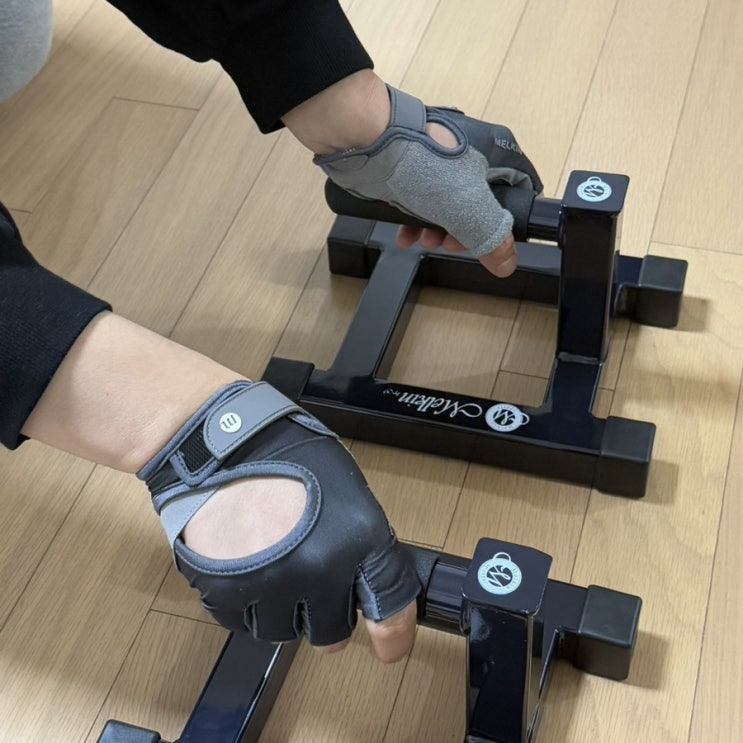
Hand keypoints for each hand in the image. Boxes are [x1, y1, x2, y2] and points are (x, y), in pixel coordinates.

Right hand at [138, 381, 419, 659]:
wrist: (221, 443)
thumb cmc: (284, 453)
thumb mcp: (343, 486)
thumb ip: (358, 538)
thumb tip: (363, 574)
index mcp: (358, 539)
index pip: (390, 606)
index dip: (394, 634)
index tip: (390, 648)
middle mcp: (319, 570)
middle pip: (334, 632)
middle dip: (328, 616)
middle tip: (315, 589)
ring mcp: (271, 586)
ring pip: (284, 632)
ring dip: (284, 609)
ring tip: (274, 567)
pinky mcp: (227, 593)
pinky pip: (242, 622)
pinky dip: (246, 604)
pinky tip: (246, 568)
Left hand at [313, 83, 542, 277]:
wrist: (363, 139)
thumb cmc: (417, 160)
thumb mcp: (467, 208)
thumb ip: (491, 238)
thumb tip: (507, 264)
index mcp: (497, 150)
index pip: (522, 188)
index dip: (513, 219)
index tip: (498, 242)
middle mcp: (472, 151)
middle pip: (483, 203)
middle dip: (466, 232)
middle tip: (451, 244)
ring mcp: (441, 158)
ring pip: (451, 204)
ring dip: (439, 230)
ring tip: (424, 240)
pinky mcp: (414, 165)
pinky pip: (423, 199)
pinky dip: (416, 220)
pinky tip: (406, 235)